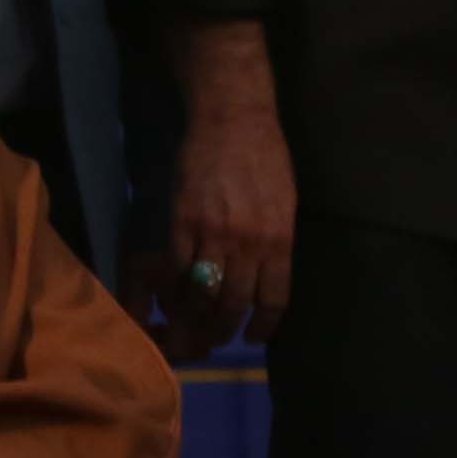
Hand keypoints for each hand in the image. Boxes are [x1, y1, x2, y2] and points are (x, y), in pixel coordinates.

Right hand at [163, 22, 295, 349]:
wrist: (233, 119)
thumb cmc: (266, 157)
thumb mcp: (286, 204)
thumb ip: (278, 243)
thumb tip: (268, 278)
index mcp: (280, 240)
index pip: (274, 299)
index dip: (264, 326)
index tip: (254, 337)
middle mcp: (249, 243)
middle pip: (234, 304)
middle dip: (224, 330)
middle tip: (215, 338)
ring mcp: (214, 234)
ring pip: (203, 293)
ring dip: (195, 317)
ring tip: (190, 325)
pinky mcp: (183, 222)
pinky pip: (175, 269)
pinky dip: (171, 290)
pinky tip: (170, 298)